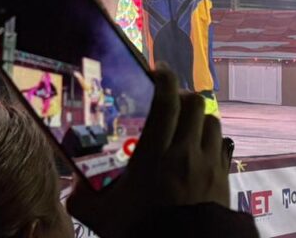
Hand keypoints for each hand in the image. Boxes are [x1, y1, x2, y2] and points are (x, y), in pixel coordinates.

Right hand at [67, 68, 228, 235]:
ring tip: (186, 127)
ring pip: (211, 121)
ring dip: (199, 118)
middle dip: (182, 97)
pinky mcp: (223, 177)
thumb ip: (83, 195)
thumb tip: (72, 183)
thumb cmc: (141, 232)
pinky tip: (200, 149)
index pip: (166, 102)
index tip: (157, 73)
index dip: (164, 79)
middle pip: (193, 104)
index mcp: (155, 156)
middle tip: (170, 104)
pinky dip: (212, 140)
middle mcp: (185, 153)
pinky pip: (223, 144)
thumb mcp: (103, 215)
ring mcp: (208, 164)